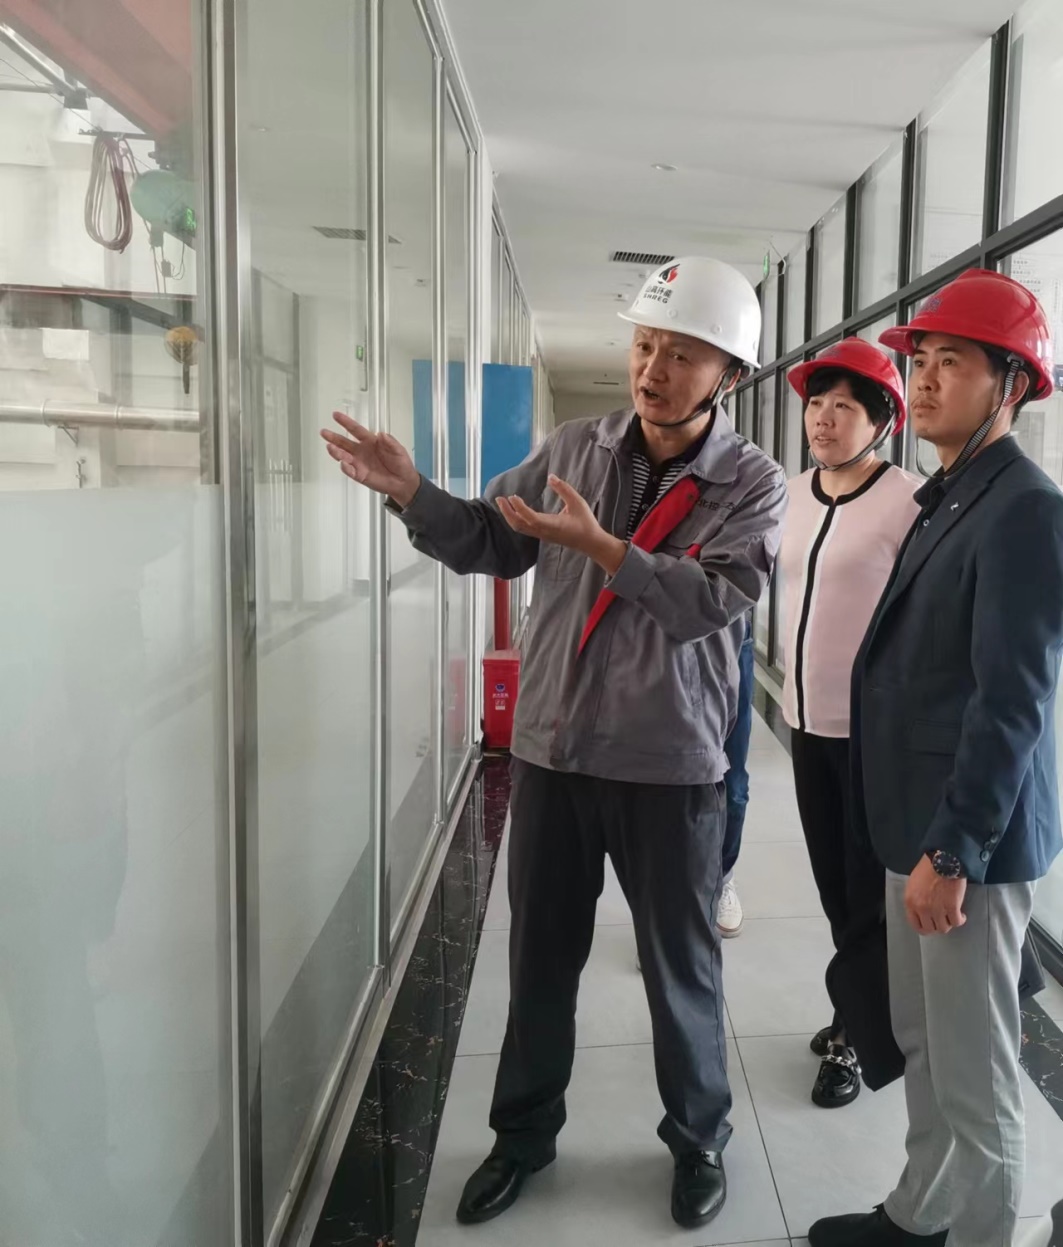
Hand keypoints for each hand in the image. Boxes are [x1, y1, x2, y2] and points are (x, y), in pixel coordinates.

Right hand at [320, 412, 420, 507]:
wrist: (403, 482)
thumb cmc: (401, 464)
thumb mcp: (398, 449)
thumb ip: (390, 442)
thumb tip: (382, 434)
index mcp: (370, 441)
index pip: (355, 429)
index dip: (345, 422)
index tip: (336, 415)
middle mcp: (362, 451)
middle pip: (344, 442)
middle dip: (333, 437)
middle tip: (324, 432)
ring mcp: (359, 463)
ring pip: (343, 456)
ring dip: (336, 452)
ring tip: (331, 448)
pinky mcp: (360, 475)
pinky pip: (349, 470)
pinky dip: (345, 467)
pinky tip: (344, 464)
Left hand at [497, 476, 626, 574]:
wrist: (591, 543)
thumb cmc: (586, 523)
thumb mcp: (578, 502)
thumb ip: (564, 489)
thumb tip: (551, 477)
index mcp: (553, 525)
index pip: (531, 518)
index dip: (520, 508)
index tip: (512, 496)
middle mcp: (544, 532)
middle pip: (519, 525)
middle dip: (507, 512)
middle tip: (499, 498)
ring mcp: (542, 535)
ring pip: (520, 528)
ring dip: (509, 516)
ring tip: (503, 502)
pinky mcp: (542, 535)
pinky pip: (524, 528)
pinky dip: (516, 519)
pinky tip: (514, 509)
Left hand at [905, 854, 966, 935]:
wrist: (943, 860)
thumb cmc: (928, 868)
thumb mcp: (913, 884)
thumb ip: (915, 899)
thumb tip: (920, 910)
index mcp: (910, 902)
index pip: (915, 924)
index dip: (923, 927)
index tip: (929, 925)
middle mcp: (922, 908)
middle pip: (930, 929)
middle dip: (936, 926)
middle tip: (942, 921)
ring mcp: (937, 909)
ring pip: (944, 928)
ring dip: (948, 924)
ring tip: (952, 918)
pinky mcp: (952, 907)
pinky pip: (956, 922)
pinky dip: (960, 920)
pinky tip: (961, 916)